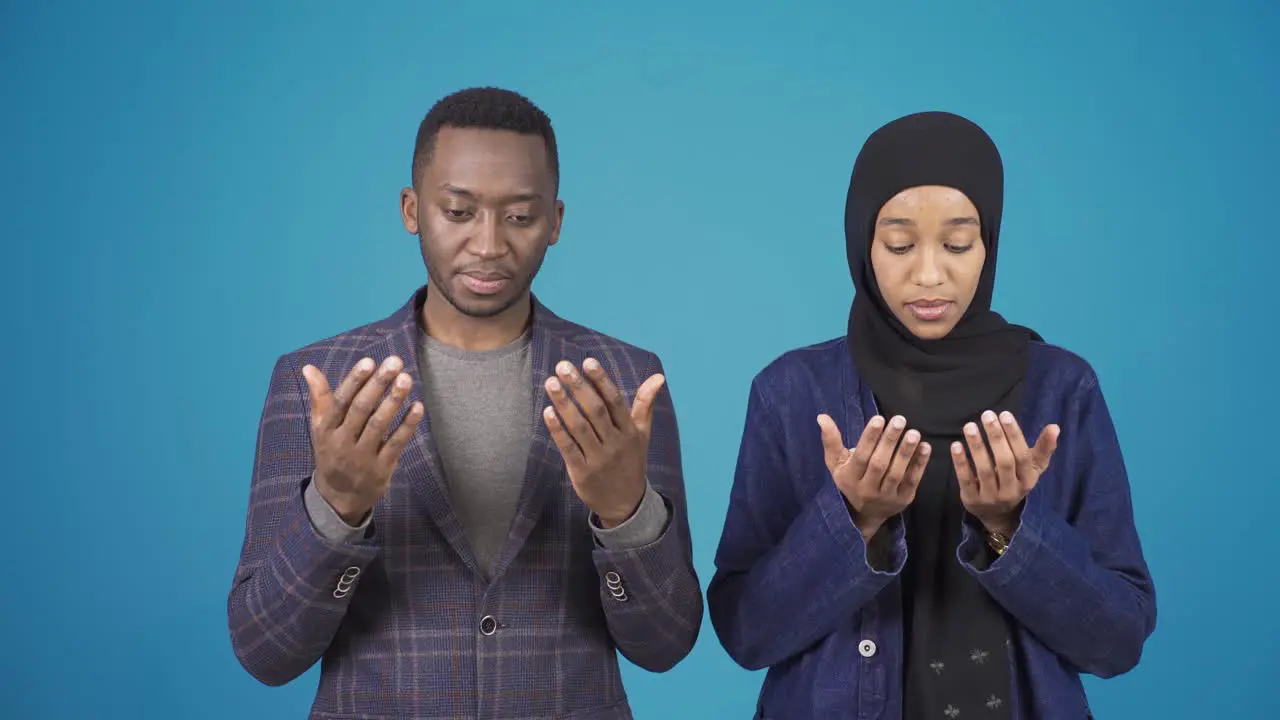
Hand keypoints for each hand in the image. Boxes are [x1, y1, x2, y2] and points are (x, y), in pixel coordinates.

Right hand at [302, 356, 424, 524]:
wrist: (339, 498)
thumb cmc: (332, 452)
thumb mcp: (321, 428)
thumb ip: (319, 398)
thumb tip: (308, 368)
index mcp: (327, 429)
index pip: (340, 401)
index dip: (354, 381)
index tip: (369, 361)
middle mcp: (343, 442)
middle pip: (361, 410)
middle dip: (378, 384)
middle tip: (395, 363)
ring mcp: (362, 457)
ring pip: (379, 425)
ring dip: (394, 401)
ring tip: (406, 379)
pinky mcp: (381, 469)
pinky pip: (396, 444)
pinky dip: (407, 425)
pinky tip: (417, 406)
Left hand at [542, 358, 663, 527]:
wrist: (625, 504)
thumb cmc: (631, 462)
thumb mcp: (642, 434)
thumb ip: (645, 404)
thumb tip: (659, 376)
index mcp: (629, 431)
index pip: (615, 401)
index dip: (601, 380)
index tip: (588, 361)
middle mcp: (615, 443)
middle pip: (595, 410)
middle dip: (578, 387)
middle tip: (562, 366)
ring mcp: (598, 458)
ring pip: (579, 427)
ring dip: (564, 404)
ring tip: (551, 383)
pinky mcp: (582, 472)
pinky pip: (568, 448)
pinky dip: (558, 430)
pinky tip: (548, 412)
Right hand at [818, 414, 930, 540]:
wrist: (864, 516)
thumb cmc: (850, 481)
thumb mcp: (836, 464)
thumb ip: (831, 440)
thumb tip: (822, 417)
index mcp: (849, 479)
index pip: (860, 457)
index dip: (869, 438)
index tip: (879, 419)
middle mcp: (867, 490)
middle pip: (879, 464)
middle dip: (889, 441)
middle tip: (899, 420)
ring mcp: (886, 497)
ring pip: (896, 473)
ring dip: (906, 452)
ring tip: (913, 433)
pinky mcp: (903, 500)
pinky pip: (912, 481)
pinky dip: (920, 464)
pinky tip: (925, 447)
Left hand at [952, 410, 1059, 535]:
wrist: (998, 515)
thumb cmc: (1015, 481)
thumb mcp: (1032, 468)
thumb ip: (1043, 448)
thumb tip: (1055, 427)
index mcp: (1028, 479)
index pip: (1023, 456)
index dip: (1014, 435)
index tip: (1004, 414)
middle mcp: (1011, 490)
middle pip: (1005, 462)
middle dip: (996, 437)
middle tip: (987, 415)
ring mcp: (991, 497)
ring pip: (985, 470)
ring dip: (977, 446)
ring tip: (970, 426)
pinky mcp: (972, 500)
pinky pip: (966, 480)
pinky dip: (961, 462)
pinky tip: (956, 445)